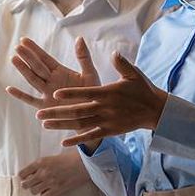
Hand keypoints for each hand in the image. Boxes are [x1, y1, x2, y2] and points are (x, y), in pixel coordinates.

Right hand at [6, 37, 99, 109]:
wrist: (94, 115)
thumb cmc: (93, 95)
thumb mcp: (90, 74)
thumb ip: (84, 57)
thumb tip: (79, 38)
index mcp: (61, 72)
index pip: (45, 58)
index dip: (35, 49)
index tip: (24, 40)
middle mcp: (51, 82)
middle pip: (37, 67)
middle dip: (27, 56)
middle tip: (17, 46)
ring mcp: (47, 94)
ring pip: (32, 79)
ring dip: (23, 70)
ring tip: (14, 59)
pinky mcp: (45, 107)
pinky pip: (31, 100)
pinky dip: (20, 95)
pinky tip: (9, 88)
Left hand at [17, 151, 88, 195]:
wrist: (85, 163)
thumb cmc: (70, 157)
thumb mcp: (52, 157)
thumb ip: (41, 164)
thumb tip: (32, 172)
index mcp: (41, 162)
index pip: (22, 173)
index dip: (23, 176)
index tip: (26, 177)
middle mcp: (43, 172)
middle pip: (25, 185)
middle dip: (27, 184)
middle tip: (33, 183)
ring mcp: (50, 182)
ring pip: (33, 191)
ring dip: (36, 190)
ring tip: (42, 187)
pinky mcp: (57, 189)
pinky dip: (45, 195)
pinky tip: (49, 191)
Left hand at [37, 52, 168, 147]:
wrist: (155, 110)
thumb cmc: (142, 89)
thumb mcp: (133, 74)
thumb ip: (122, 64)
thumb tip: (114, 53)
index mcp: (108, 93)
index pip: (86, 93)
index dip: (71, 94)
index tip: (55, 94)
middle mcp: (105, 109)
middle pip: (77, 111)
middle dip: (58, 113)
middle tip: (39, 114)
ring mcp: (106, 121)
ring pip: (80, 125)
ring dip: (62, 126)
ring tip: (44, 125)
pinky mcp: (109, 131)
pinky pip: (91, 136)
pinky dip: (77, 140)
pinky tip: (63, 142)